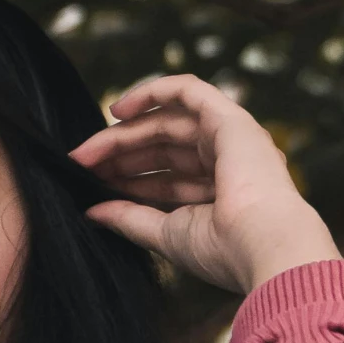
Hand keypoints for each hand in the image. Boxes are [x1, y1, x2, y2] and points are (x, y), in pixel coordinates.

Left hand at [68, 73, 340, 295]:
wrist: (263, 246)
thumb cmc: (225, 251)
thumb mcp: (165, 233)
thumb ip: (130, 218)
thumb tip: (92, 211)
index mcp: (222, 194)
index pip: (166, 177)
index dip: (128, 177)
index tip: (91, 183)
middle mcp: (230, 163)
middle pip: (163, 147)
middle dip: (120, 152)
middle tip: (80, 162)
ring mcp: (232, 139)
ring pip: (169, 122)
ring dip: (125, 132)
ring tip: (89, 148)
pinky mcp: (231, 119)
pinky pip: (189, 91)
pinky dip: (154, 91)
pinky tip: (119, 109)